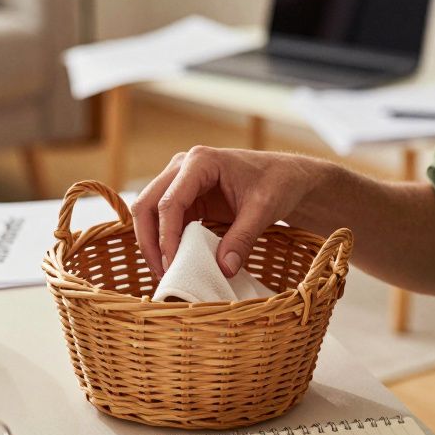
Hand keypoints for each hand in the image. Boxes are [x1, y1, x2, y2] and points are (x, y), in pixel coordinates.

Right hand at [132, 147, 325, 276]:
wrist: (287, 177)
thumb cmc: (277, 183)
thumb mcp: (263, 210)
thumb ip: (243, 238)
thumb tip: (224, 269)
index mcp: (200, 162)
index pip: (170, 201)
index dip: (166, 236)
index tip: (172, 265)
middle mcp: (183, 167)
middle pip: (147, 204)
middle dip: (149, 241)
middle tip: (162, 273)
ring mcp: (181, 182)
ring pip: (149, 213)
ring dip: (152, 243)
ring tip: (165, 273)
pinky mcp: (186, 198)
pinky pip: (165, 221)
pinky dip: (165, 241)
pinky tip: (174, 263)